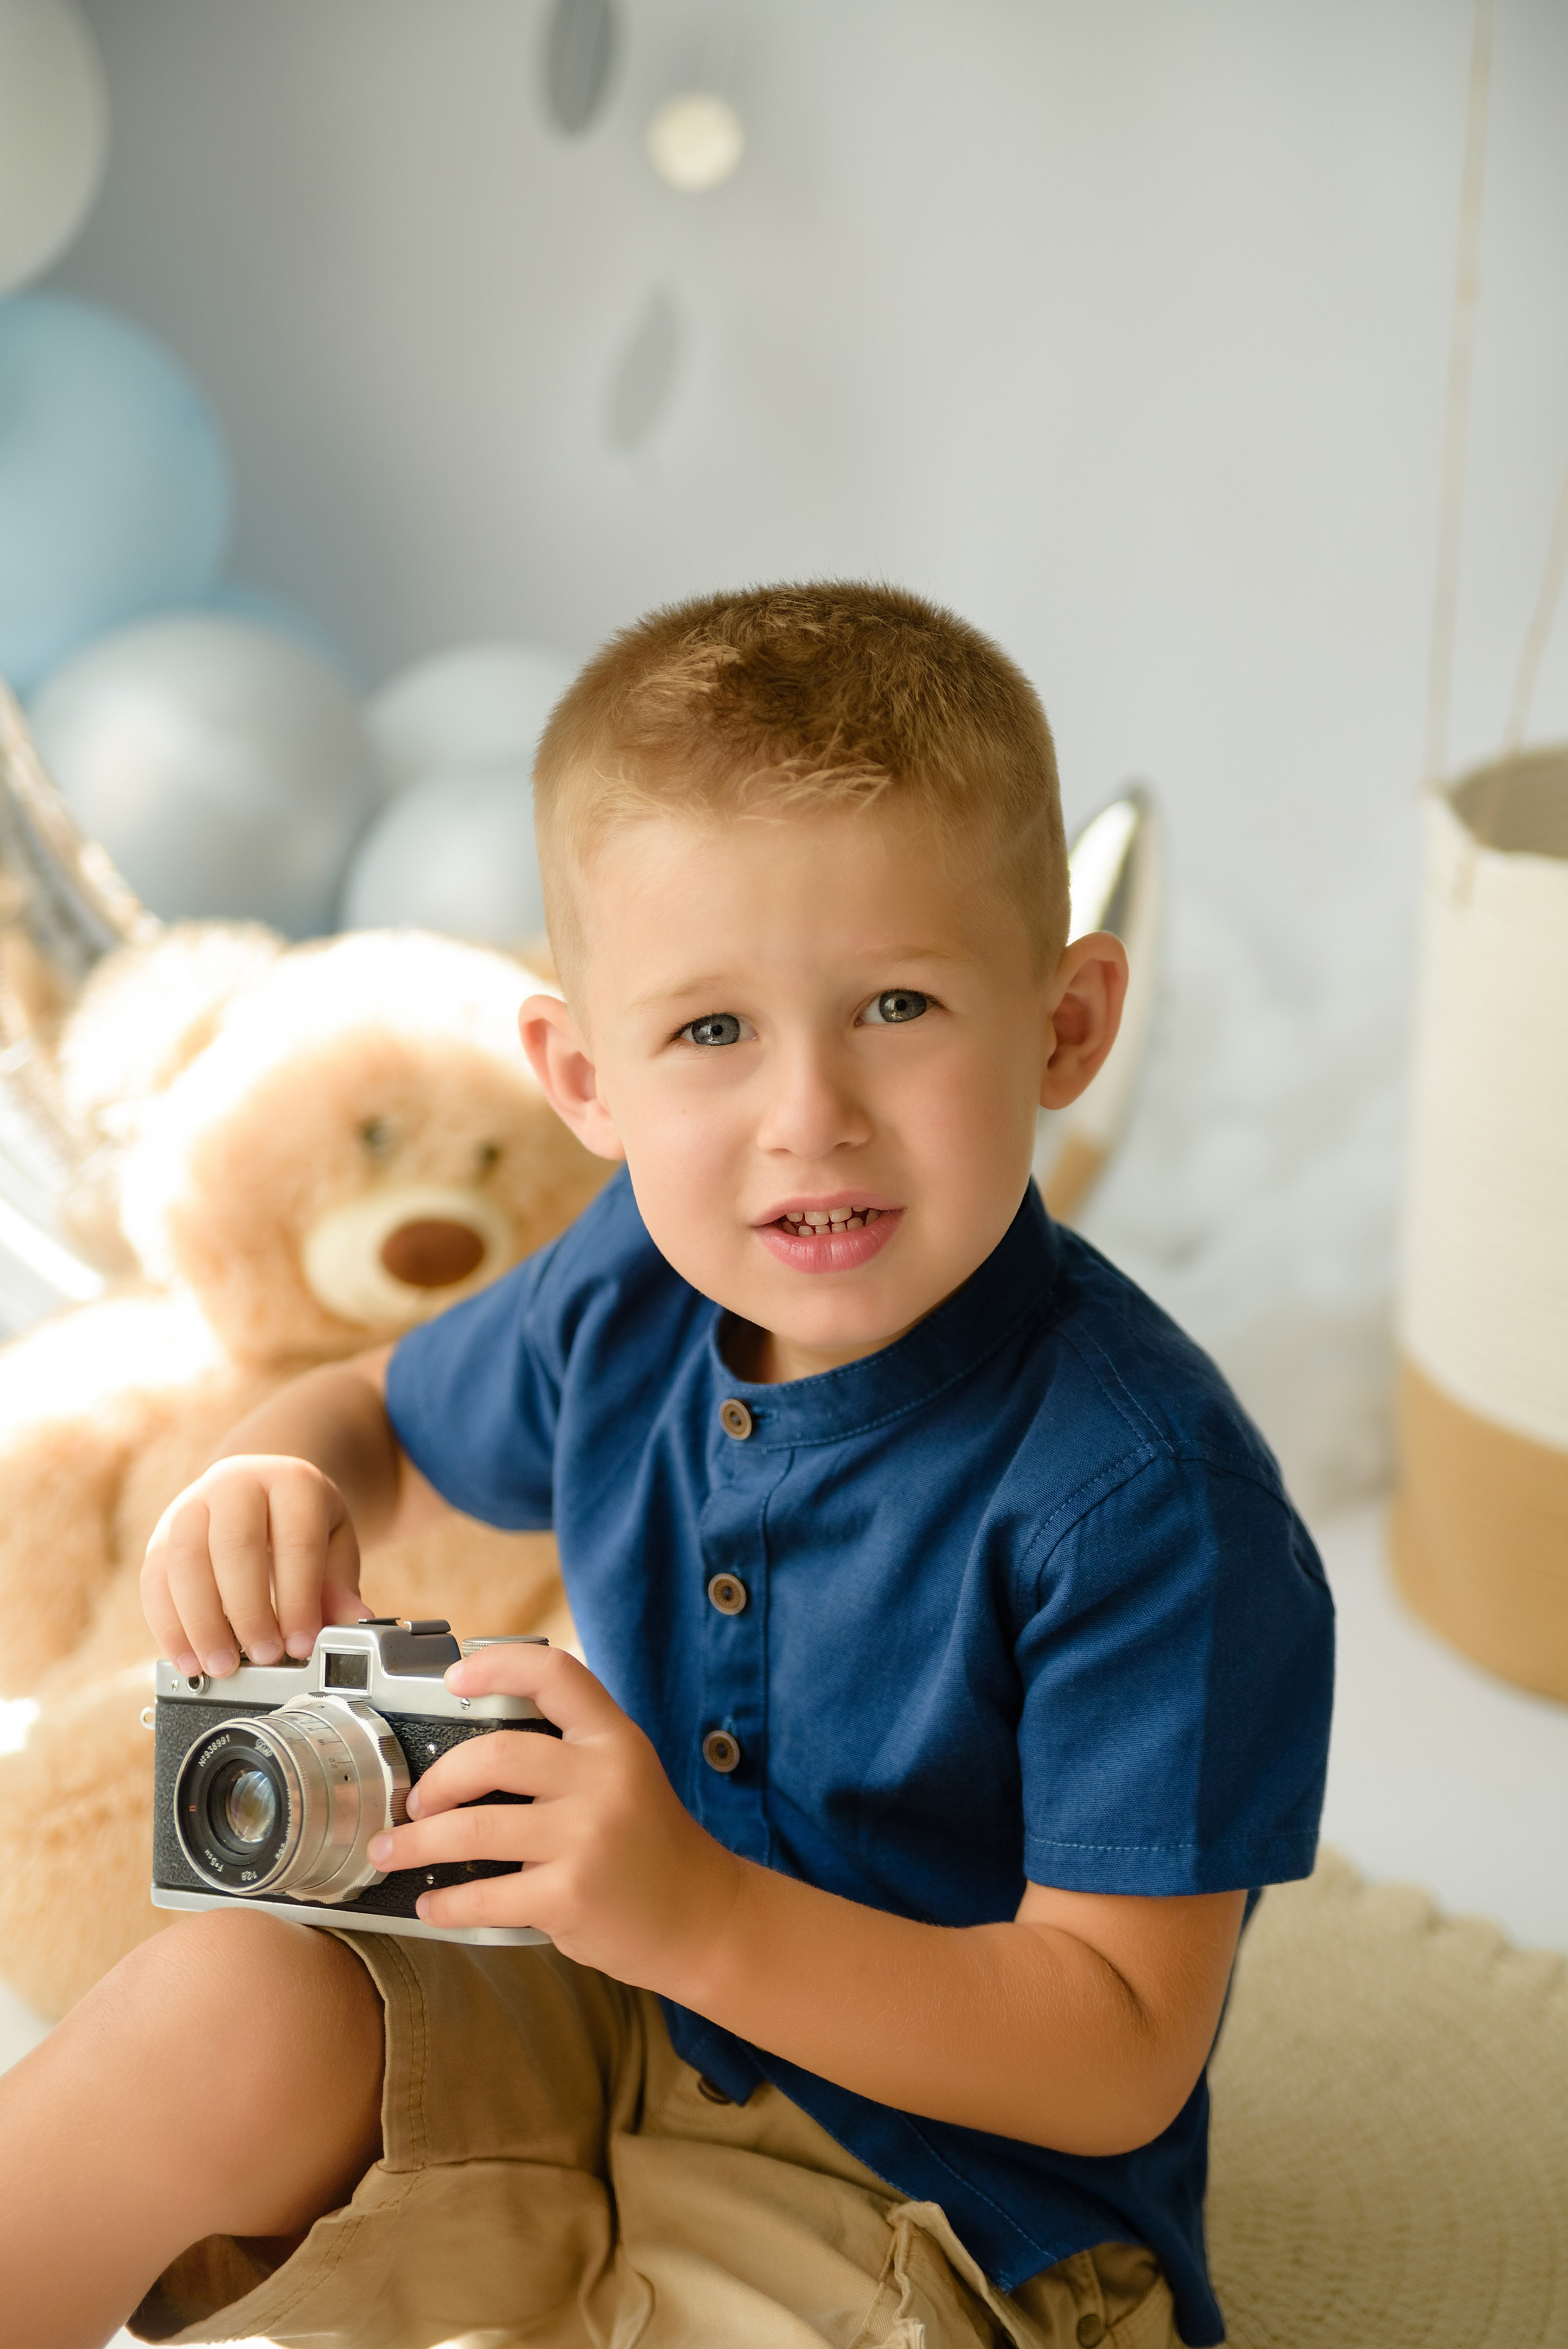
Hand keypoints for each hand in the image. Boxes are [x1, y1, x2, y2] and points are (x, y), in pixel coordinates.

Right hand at [141, 1455, 364, 1678]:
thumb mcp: (333, 1542)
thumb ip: (338, 1585)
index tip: (302, 1645)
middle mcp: (236, 1483)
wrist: (259, 1485)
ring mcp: (192, 1504)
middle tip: (263, 1657)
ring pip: (185, 1561)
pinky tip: (187, 1658)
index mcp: (291, 1481)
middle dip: (248, 1611)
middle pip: (234, 1546)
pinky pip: (154, 1579)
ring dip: (201, 1623)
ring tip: (221, 1666)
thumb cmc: (300, 1519)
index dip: (298, 1598)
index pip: (295, 1541)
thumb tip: (352, 1622)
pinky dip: (168, 1625)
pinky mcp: (161, 1532)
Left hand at [367, 1643, 744, 1991]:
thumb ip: (567, 1753)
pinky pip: (485, 1897)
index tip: (455, 1679)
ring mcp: (587, 1838)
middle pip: (495, 1754)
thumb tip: (471, 1754)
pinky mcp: (571, 1896)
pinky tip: (433, 1903)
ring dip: (416, 1843)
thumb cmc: (648, 1845)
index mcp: (614, 1740)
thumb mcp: (624, 1774)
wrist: (700, 1918)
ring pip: (474, 1830)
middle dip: (437, 1780)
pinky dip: (446, 1903)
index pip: (556, 1674)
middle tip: (415, 1801)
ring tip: (392, 1851)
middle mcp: (603, 1779)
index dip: (499, 1664)